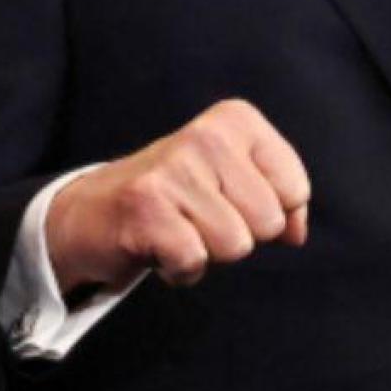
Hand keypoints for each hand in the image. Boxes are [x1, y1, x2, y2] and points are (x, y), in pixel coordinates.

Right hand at [46, 99, 309, 292]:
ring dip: (207, 252)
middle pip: (268, 222)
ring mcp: (174, 169)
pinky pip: (194, 262)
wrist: (94, 210)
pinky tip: (159, 247)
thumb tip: (296, 233)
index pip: (295, 189)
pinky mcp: (146, 207)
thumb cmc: (178, 197)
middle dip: (239, 234)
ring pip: (235, 245)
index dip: (269, 212)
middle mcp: (207, 135)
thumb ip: (281, 201)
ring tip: (179, 229)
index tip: (229, 201)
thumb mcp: (235, 181)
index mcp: (235, 120)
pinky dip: (179, 270)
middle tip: (198, 217)